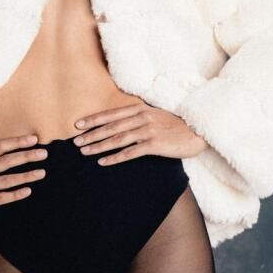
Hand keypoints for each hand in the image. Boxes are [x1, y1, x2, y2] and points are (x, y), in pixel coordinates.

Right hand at [0, 134, 48, 218]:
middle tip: (44, 153)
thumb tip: (3, 155)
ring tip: (42, 172)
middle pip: (6, 161)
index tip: (33, 139)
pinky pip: (0, 198)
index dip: (17, 142)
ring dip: (26, 175)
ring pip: (6, 179)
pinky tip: (27, 191)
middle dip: (26, 156)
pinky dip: (14, 194)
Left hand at [71, 102, 207, 165]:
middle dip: (91, 134)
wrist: (197, 132)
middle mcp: (142, 118)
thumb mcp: (154, 116)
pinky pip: (130, 152)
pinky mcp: (154, 145)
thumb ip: (137, 117)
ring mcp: (148, 131)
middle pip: (111, 127)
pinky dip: (115, 158)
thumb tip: (118, 124)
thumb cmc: (174, 125)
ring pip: (117, 139)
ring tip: (85, 151)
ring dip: (99, 146)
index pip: (111, 114)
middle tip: (75, 141)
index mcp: (140, 109)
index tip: (78, 124)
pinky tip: (103, 162)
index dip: (94, 119)